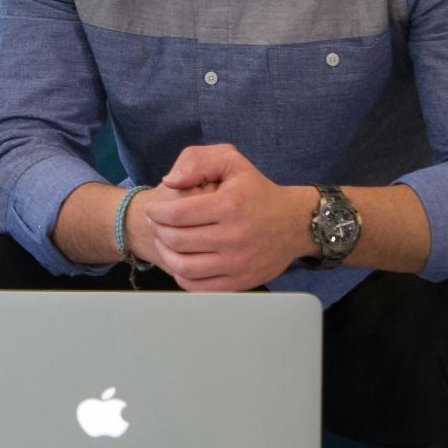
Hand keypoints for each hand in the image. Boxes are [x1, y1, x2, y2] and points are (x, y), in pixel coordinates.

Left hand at [139, 144, 317, 290]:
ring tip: (164, 242)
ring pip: (184, 266)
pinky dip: (182, 275)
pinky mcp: (241, 281)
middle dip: (158, 231)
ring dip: (165, 254)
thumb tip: (170, 182)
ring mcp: (238, 262)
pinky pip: (199, 286)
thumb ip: (197, 161)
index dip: (156, 212)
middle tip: (156, 225)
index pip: (176, 214)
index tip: (152, 210)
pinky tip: (181, 261)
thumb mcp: (232, 162)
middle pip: (177, 240)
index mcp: (230, 205)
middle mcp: (235, 236)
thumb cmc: (257, 190)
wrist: (295, 223)